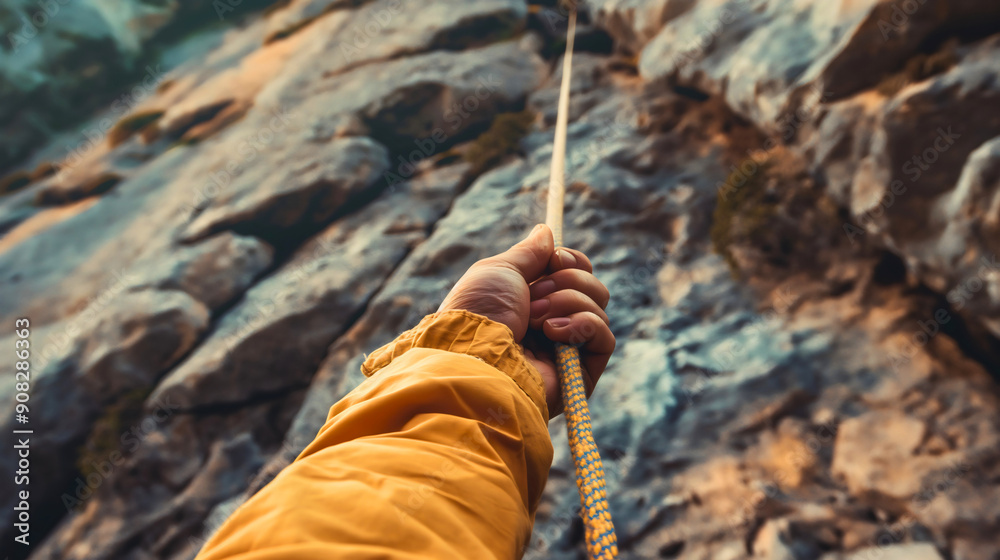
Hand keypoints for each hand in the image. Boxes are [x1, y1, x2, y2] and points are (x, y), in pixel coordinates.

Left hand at [438, 224, 613, 416]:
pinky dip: (582, 325)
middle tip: (535, 296)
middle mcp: (552, 324)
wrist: (477, 356)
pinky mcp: (581, 373)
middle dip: (566, 282)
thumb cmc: (480, 312)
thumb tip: (547, 232)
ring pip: (598, 307)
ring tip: (535, 319)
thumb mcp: (500, 270)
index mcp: (533, 301)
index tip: (556, 259)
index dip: (573, 261)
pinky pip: (605, 337)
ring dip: (568, 302)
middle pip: (592, 287)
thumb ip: (529, 252)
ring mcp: (567, 349)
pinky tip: (553, 333)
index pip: (575, 273)